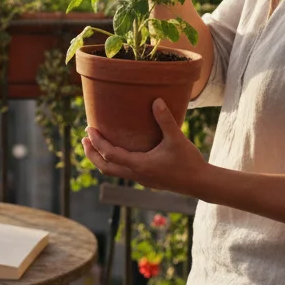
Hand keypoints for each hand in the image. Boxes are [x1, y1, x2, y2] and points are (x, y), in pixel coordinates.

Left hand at [82, 99, 208, 194]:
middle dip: (92, 154)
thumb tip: (156, 100)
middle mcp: (137, 174)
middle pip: (105, 168)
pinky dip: (114, 162)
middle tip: (84, 139)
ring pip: (114, 172)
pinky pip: (123, 172)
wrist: (201, 183)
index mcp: (140, 165)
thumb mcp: (177, 139)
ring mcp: (141, 179)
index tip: (88, 129)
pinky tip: (119, 151)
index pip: (110, 155)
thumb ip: (165, 120)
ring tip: (95, 145)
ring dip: (101, 159)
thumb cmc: (189, 161)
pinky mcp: (147, 180)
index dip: (97, 142)